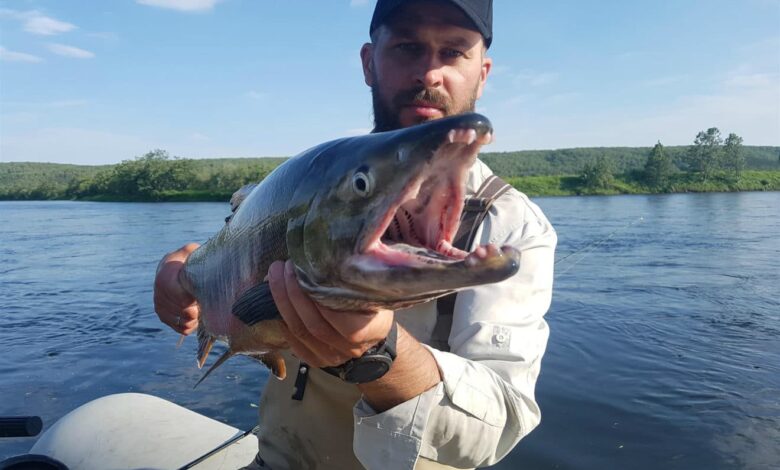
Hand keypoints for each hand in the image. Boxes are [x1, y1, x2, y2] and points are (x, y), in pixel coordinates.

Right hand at [153, 243, 200, 334]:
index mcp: (164, 279)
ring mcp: (160, 308)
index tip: (201, 293)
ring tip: (201, 306)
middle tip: (206, 299)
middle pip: (185, 312)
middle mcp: (159, 295)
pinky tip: (196, 314)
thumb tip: (199, 251)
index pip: (181, 297)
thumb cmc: (184, 260)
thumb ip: (192, 252)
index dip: (195, 299)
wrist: (169, 269)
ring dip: (196, 317)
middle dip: (199, 308)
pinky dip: (192, 324)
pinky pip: (182, 329)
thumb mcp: (189, 253)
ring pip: (184, 322)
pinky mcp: (164, 317)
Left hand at [267, 260, 392, 367]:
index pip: (342, 318)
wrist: (373, 336)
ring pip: (300, 331)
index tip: (303, 268)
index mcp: (371, 330)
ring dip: (283, 302)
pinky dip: (281, 320)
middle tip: (283, 267)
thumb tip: (332, 253)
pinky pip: (293, 342)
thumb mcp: (375, 291)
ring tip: (275, 276)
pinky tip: (275, 300)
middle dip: (293, 293)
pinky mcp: (316, 361)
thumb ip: (357, 280)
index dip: (319, 295)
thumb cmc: (373, 305)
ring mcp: (332, 358)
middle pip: (314, 324)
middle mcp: (350, 348)